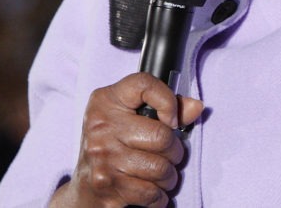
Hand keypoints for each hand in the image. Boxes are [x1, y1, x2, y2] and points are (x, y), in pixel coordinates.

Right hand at [50, 72, 204, 207]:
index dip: (168, 101)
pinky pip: (151, 193)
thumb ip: (167, 107)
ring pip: (160, 168)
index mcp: (106, 101)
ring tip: (162, 174)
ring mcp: (102, 156)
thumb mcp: (133, 118)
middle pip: (162, 136)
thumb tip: (196, 107)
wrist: (84, 187)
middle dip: (175, 152)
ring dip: (169, 177)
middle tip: (170, 156)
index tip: (172, 120)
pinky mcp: (106, 185)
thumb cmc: (114, 146)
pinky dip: (159, 196)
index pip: (143, 84)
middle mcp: (101, 127)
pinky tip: (153, 191)